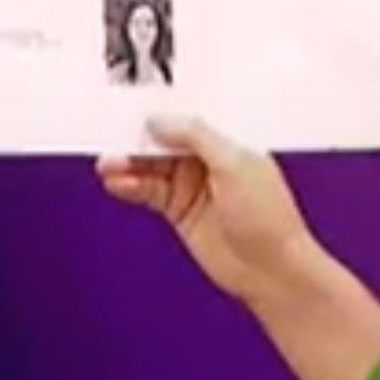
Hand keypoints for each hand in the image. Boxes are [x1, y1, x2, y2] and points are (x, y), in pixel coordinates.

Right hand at [98, 116, 324, 304]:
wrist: (271, 270)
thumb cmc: (270, 220)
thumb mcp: (234, 164)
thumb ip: (196, 137)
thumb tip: (162, 122)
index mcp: (229, 143)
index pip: (187, 121)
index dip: (161, 115)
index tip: (133, 109)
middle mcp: (209, 162)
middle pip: (164, 143)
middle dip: (138, 140)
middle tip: (112, 137)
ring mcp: (194, 188)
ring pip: (152, 168)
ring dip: (128, 165)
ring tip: (108, 164)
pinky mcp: (181, 212)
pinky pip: (149, 193)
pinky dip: (131, 187)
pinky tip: (117, 183)